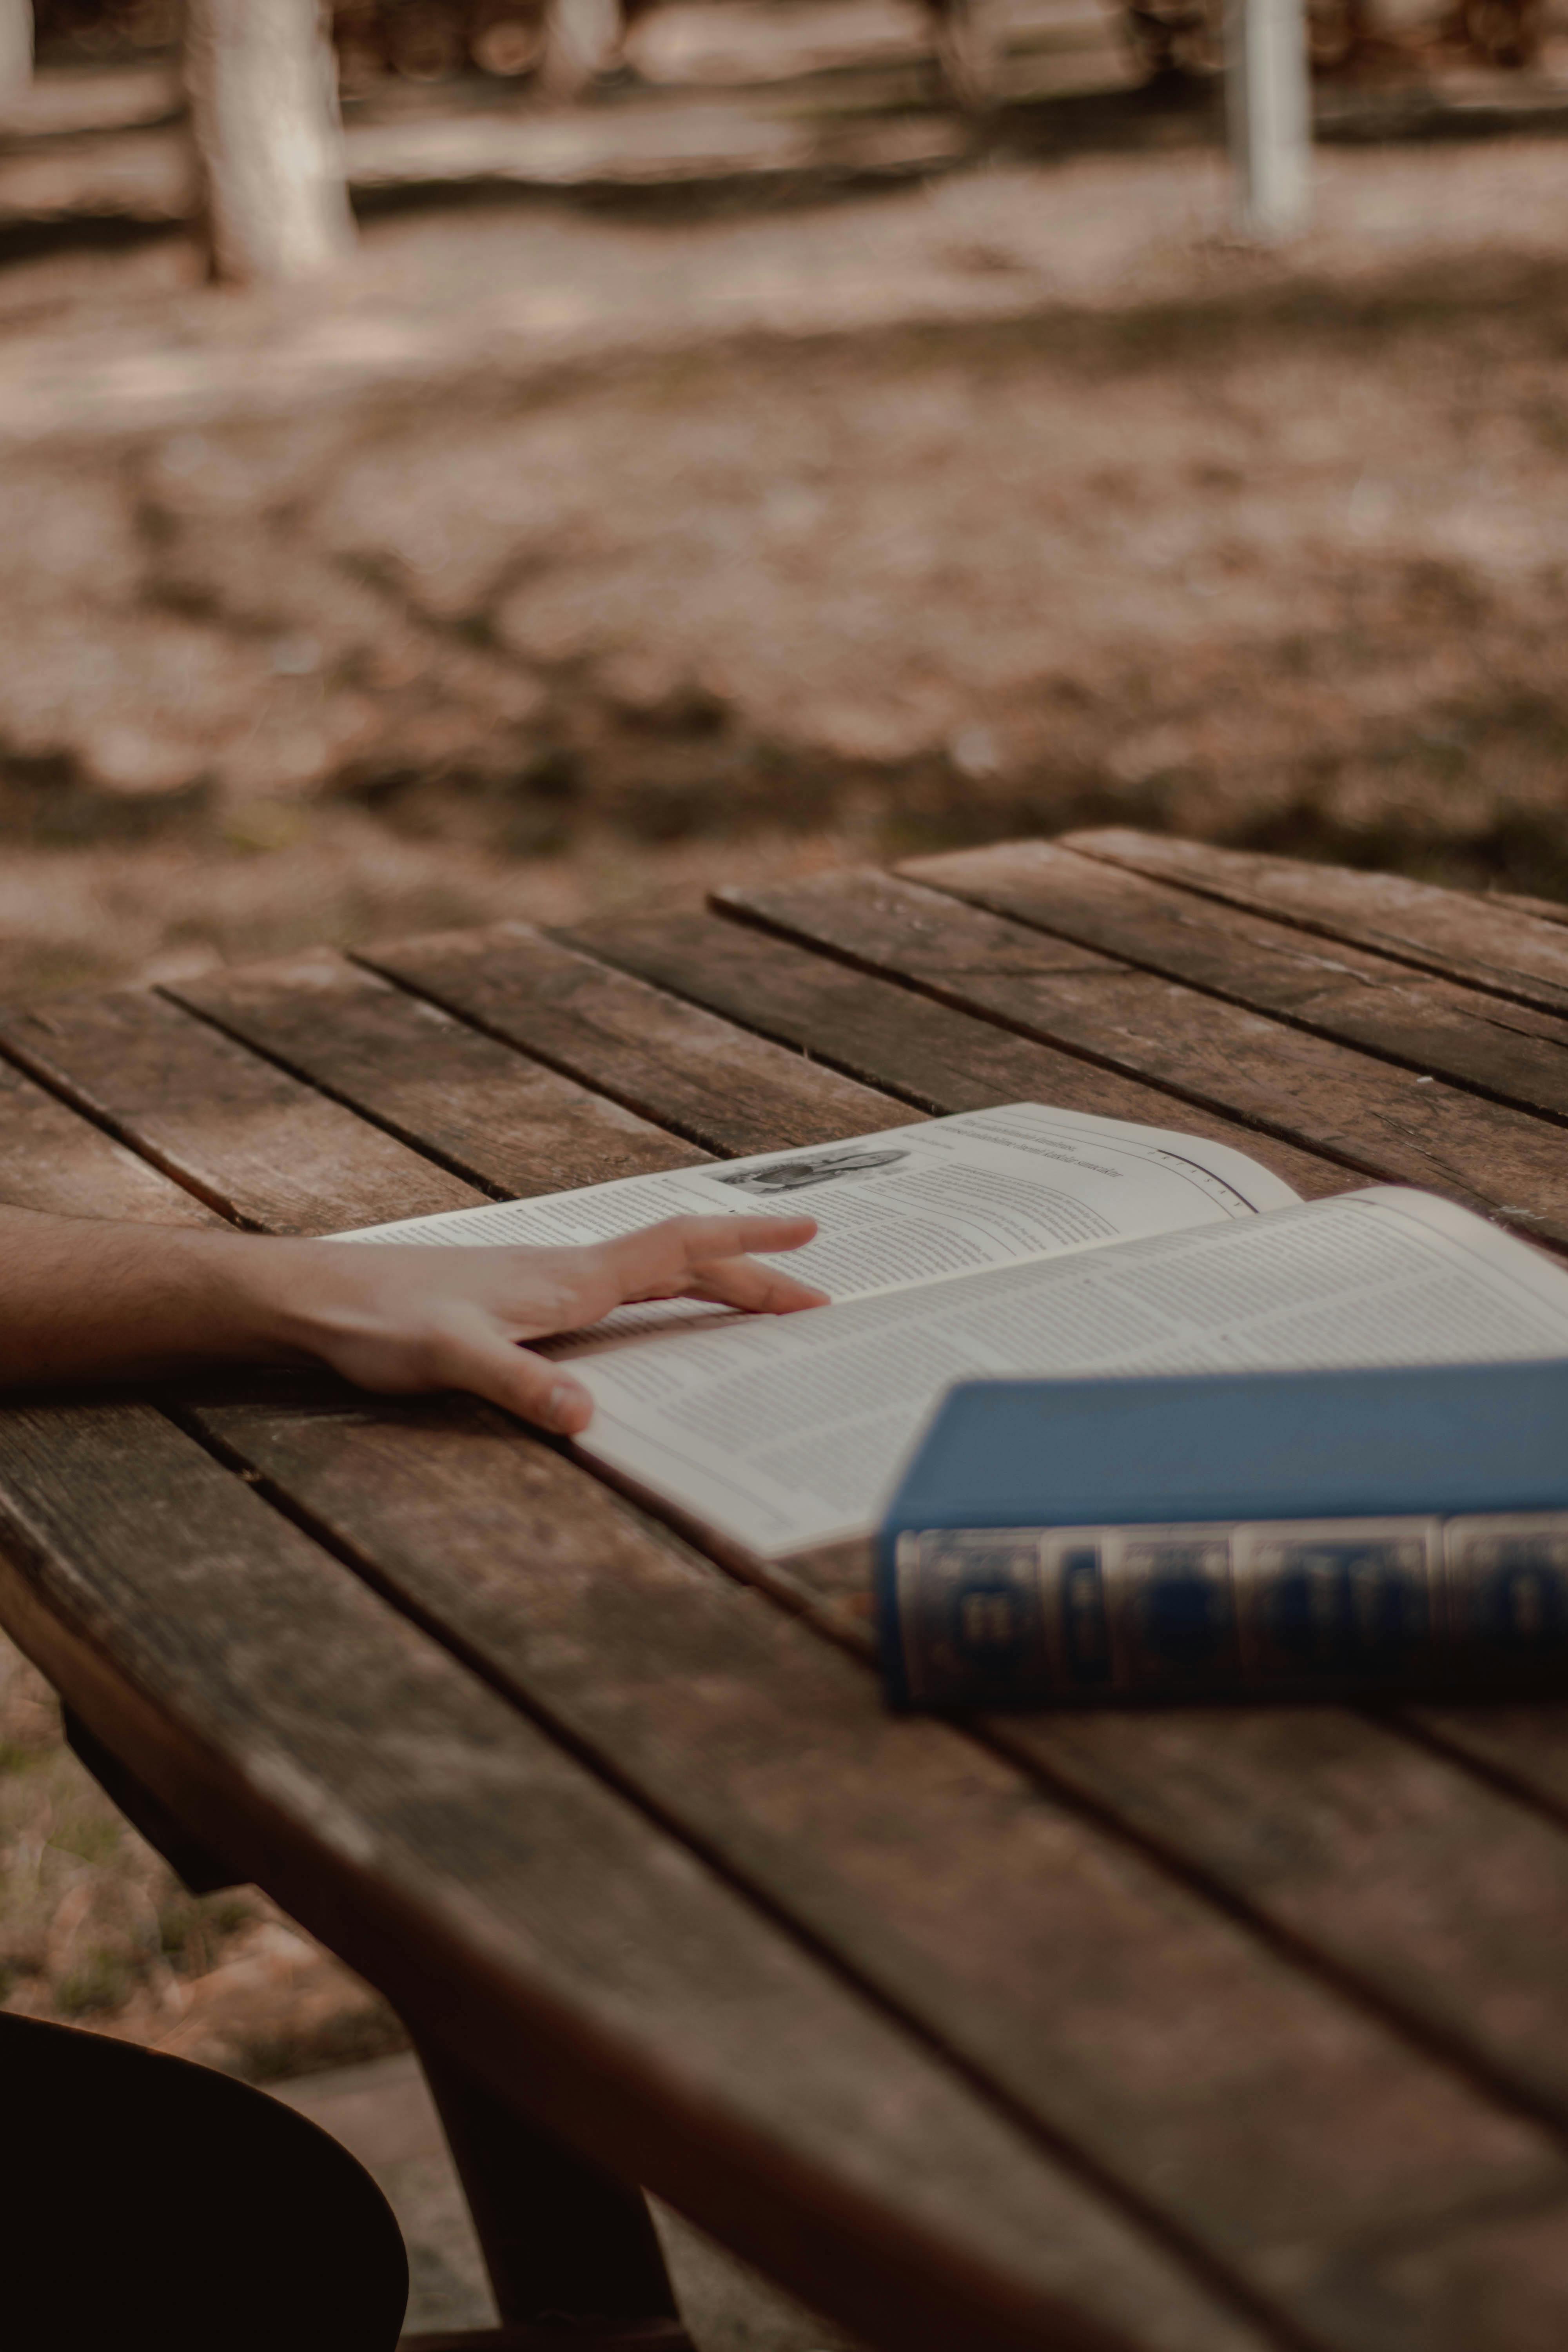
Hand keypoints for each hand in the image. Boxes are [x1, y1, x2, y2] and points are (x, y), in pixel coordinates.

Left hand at [267, 1213, 825, 1433]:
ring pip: (647, 1275)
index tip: (811, 1236)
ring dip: (706, 1282)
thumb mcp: (449, 1357)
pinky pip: (612, 1295)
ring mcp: (540, 1286)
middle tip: (813, 1291)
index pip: (678, 1248)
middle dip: (750, 1272)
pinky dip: (655, 1301)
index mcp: (568, 1280)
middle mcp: (564, 1274)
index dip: (747, 1242)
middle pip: (678, 1261)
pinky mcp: (514, 1304)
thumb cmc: (375, 1319)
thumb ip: (519, 1384)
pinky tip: (648, 1324)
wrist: (310, 1298)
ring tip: (753, 1299)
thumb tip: (587, 1417)